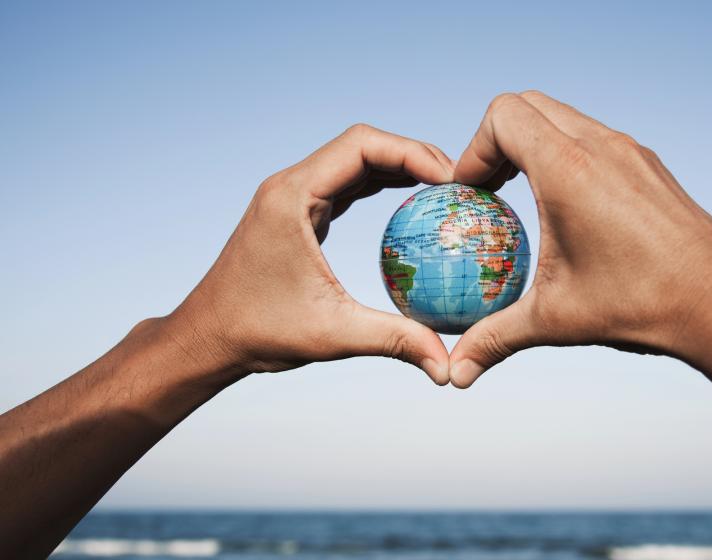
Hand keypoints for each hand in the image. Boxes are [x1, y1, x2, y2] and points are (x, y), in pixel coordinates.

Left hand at [169, 124, 453, 383]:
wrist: (208, 337)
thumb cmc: (257, 331)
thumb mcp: (332, 334)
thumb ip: (394, 341)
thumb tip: (447, 367)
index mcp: (292, 196)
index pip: (362, 146)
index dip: (412, 152)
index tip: (450, 180)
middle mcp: (291, 186)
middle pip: (363, 145)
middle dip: (413, 155)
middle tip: (457, 184)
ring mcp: (292, 197)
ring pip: (354, 162)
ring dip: (398, 168)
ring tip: (443, 189)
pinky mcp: (297, 213)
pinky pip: (345, 185)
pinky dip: (380, 186)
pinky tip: (410, 202)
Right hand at [449, 91, 711, 386]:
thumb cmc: (641, 304)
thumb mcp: (555, 321)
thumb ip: (496, 339)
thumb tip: (456, 373)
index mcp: (568, 168)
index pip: (503, 117)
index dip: (473, 149)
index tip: (470, 193)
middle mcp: (600, 146)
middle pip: (528, 105)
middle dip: (497, 140)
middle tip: (489, 189)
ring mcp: (630, 151)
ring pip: (564, 117)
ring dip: (534, 144)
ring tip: (523, 195)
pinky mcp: (650, 166)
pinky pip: (595, 138)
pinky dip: (567, 156)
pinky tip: (570, 209)